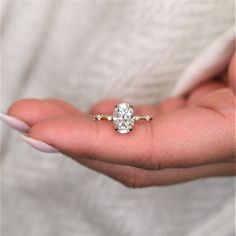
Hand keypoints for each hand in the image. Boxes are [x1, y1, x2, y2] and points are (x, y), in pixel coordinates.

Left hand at [5, 54, 235, 186]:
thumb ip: (206, 82)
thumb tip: (132, 105)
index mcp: (231, 140)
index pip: (148, 153)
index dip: (92, 146)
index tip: (40, 132)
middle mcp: (211, 147)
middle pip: (129, 158)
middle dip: (72, 141)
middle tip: (21, 119)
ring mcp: (201, 133)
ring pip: (132, 143)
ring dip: (84, 131)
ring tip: (39, 117)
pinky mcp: (195, 117)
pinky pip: (146, 127)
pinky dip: (112, 124)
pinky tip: (90, 114)